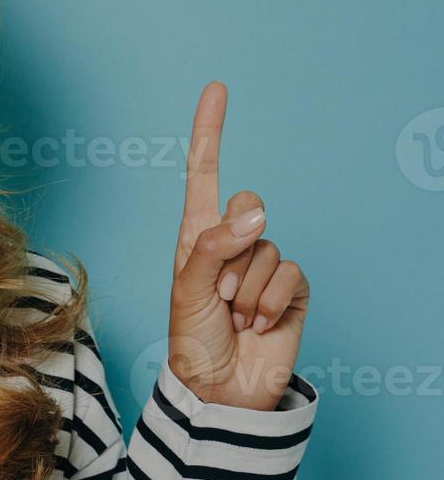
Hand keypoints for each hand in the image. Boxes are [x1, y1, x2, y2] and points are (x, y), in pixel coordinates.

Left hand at [168, 81, 309, 410]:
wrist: (220, 390)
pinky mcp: (292, 288)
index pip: (203, 173)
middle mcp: (231, 241)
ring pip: (267, 245)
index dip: (210, 131)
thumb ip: (212, 246)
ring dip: (246, 286)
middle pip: (248, 203)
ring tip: (232, 315)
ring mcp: (264, 263)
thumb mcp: (186, 290)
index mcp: (195, 235)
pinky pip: (291, 272)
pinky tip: (257, 323)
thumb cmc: (192, 340)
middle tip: (216, 292)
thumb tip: (256, 212)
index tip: (217, 89)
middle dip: (230, 249)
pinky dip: (270, 300)